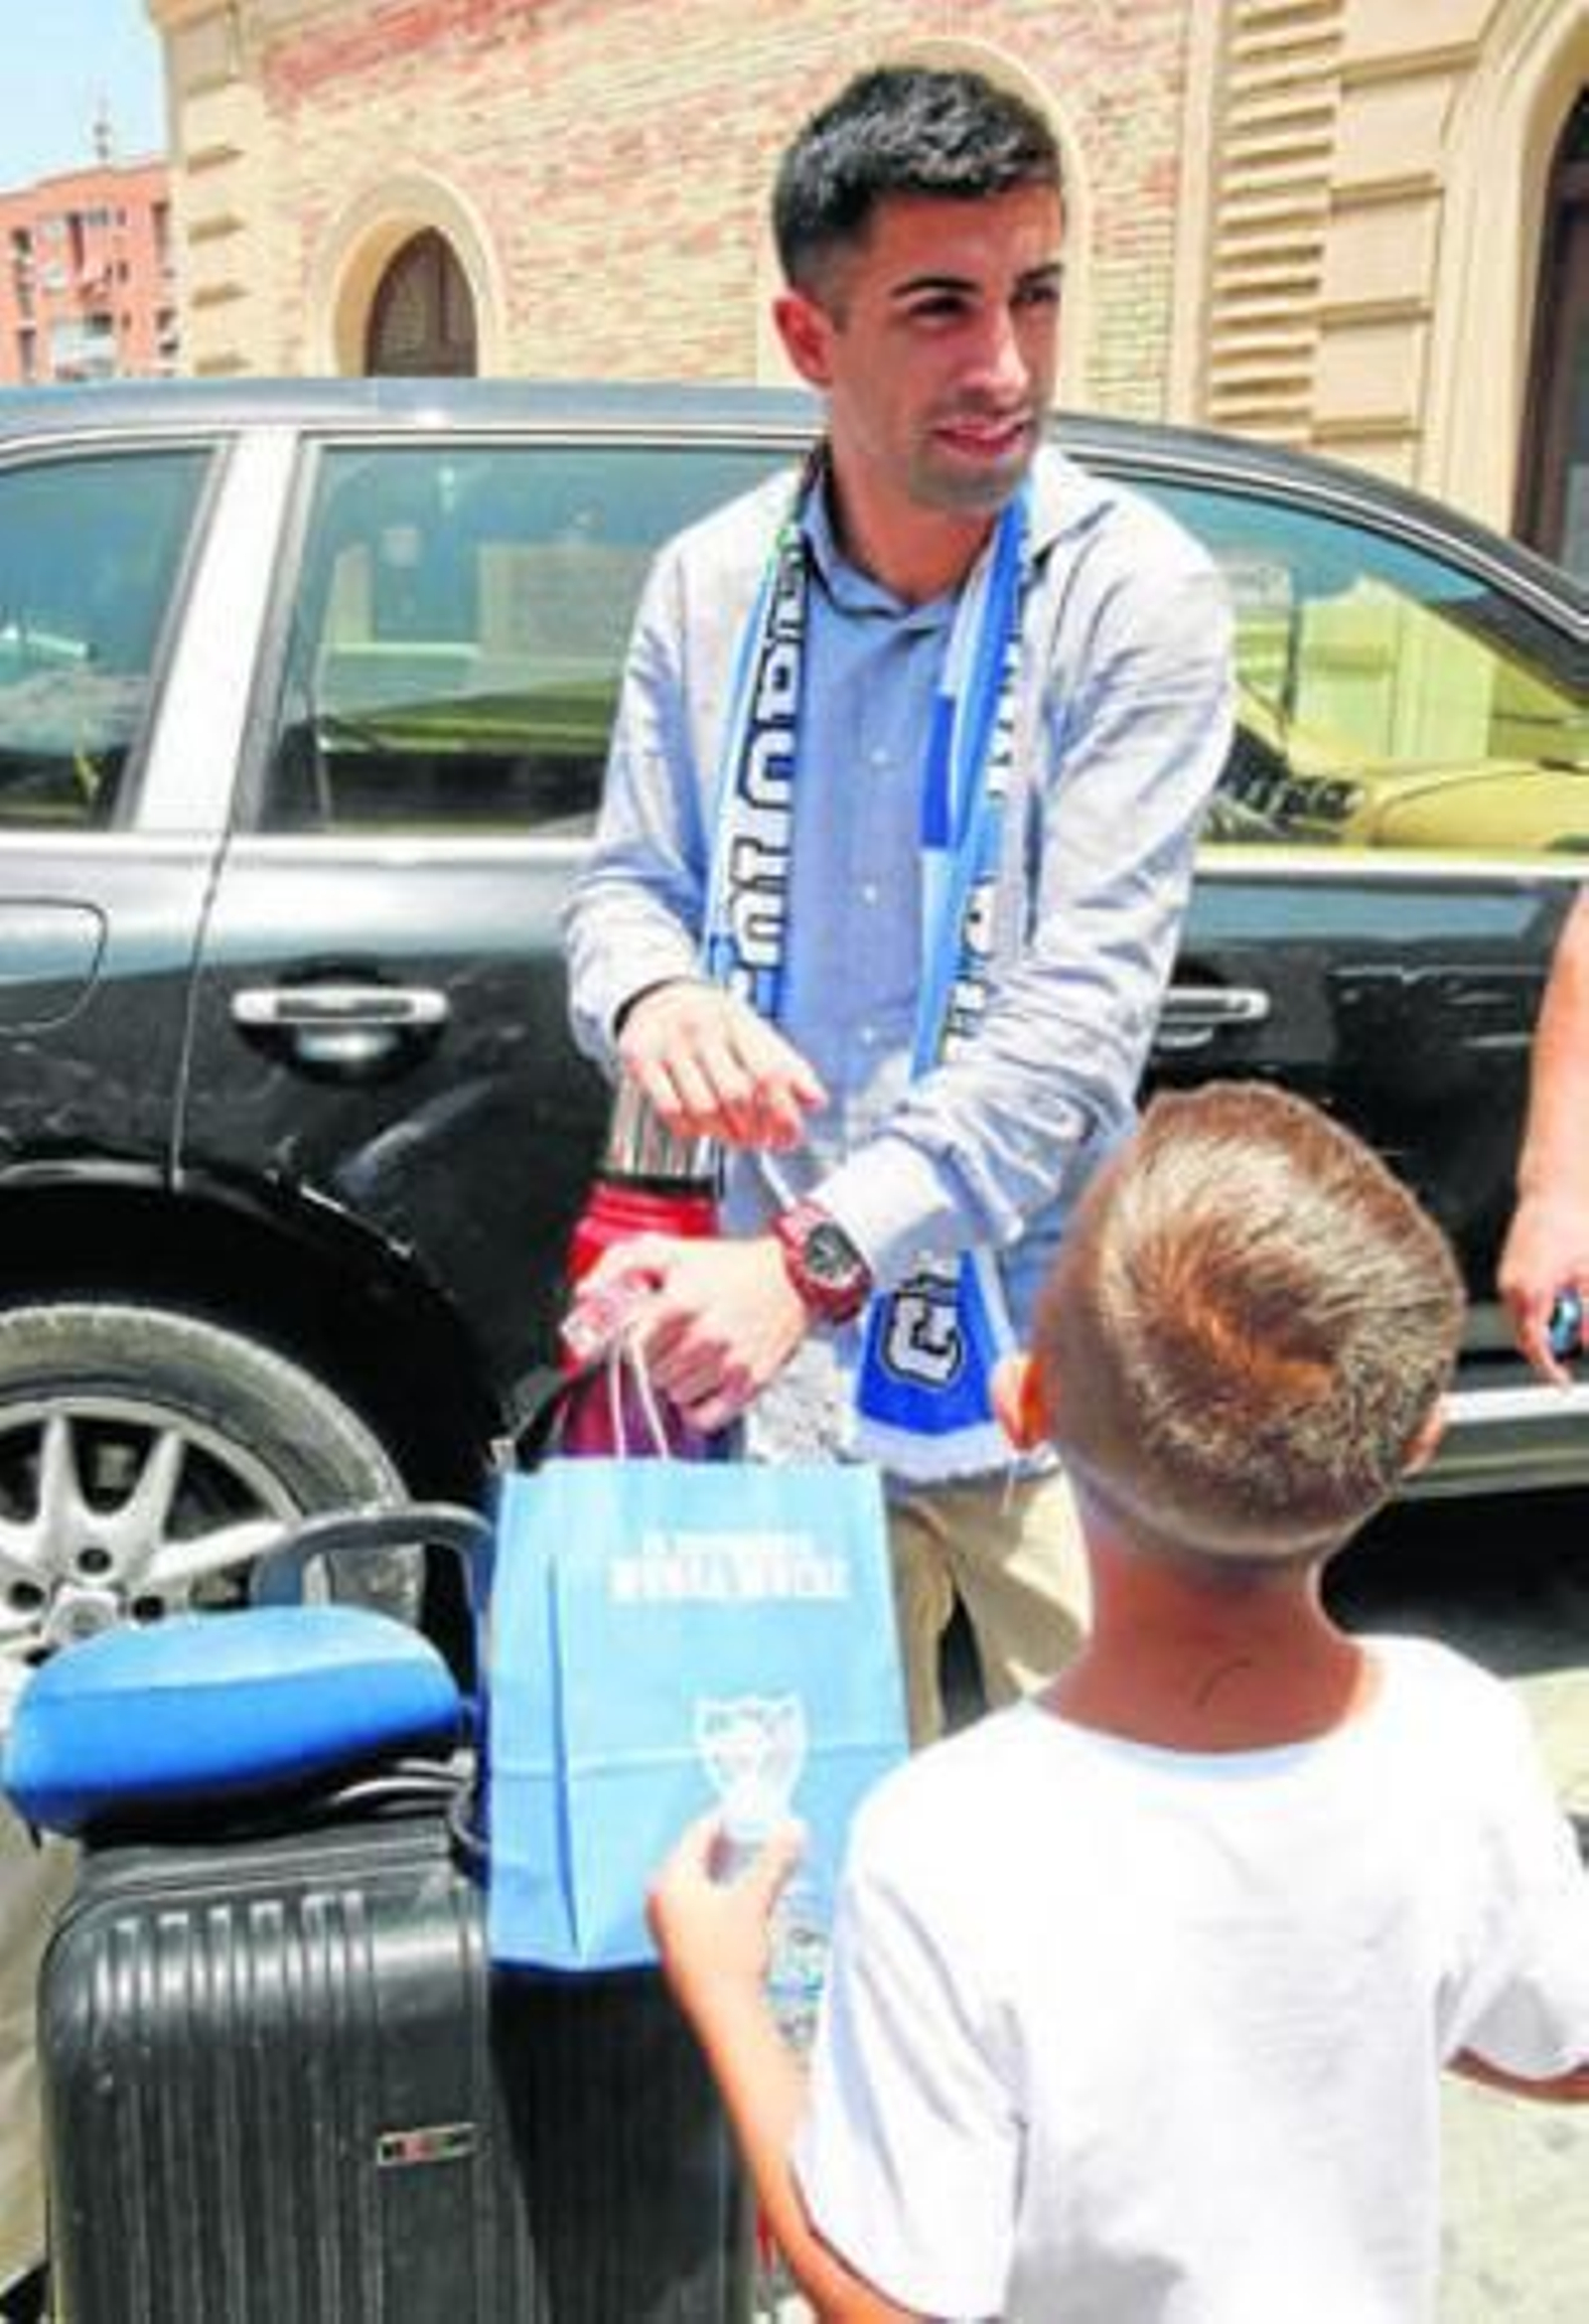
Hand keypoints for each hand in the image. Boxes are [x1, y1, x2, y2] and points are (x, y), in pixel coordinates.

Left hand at [577, 1231, 809, 1431]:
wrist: (794, 1276)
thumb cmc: (732, 1266)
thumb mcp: (671, 1250)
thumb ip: (619, 1265)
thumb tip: (586, 1293)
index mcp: (679, 1303)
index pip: (627, 1345)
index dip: (623, 1343)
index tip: (629, 1338)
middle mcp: (703, 1336)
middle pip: (649, 1372)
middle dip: (653, 1357)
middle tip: (670, 1339)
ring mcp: (728, 1363)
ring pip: (673, 1395)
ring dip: (676, 1380)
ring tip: (693, 1354)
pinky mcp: (749, 1384)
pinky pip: (704, 1418)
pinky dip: (697, 1408)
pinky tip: (703, 1383)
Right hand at [618, 982, 825, 1149]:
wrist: (658, 992)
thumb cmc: (713, 1019)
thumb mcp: (754, 1031)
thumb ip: (787, 1065)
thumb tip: (816, 1100)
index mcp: (738, 1021)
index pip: (770, 1073)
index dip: (784, 1114)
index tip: (790, 1136)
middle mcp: (703, 1029)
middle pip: (737, 1095)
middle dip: (754, 1129)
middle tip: (761, 1141)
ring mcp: (670, 1044)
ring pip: (703, 1108)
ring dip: (724, 1134)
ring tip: (734, 1137)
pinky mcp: (641, 1060)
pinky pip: (670, 1111)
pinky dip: (691, 1129)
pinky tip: (701, 1127)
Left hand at [648, 1811, 803, 2031]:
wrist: (723, 2015)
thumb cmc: (732, 1954)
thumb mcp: (756, 1899)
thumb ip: (775, 1859)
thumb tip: (795, 1827)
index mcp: (671, 1879)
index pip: (698, 1834)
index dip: (727, 1818)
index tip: (752, 1810)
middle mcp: (659, 1897)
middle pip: (694, 1855)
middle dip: (727, 1843)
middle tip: (756, 1831)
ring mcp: (662, 1922)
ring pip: (695, 1880)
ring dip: (723, 1867)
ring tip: (752, 1860)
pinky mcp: (673, 1943)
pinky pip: (693, 1902)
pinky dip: (716, 1891)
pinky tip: (739, 1895)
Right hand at [1499, 1188, 1588, 1382]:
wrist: (1556, 1191)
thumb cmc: (1575, 1226)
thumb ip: (1588, 1315)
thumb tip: (1586, 1343)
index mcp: (1530, 1291)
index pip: (1534, 1345)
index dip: (1549, 1368)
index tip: (1562, 1381)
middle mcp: (1511, 1288)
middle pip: (1525, 1337)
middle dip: (1550, 1346)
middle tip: (1577, 1336)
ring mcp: (1506, 1279)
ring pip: (1523, 1321)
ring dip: (1547, 1324)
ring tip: (1573, 1295)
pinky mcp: (1508, 1272)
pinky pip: (1521, 1305)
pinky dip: (1540, 1308)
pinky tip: (1560, 1288)